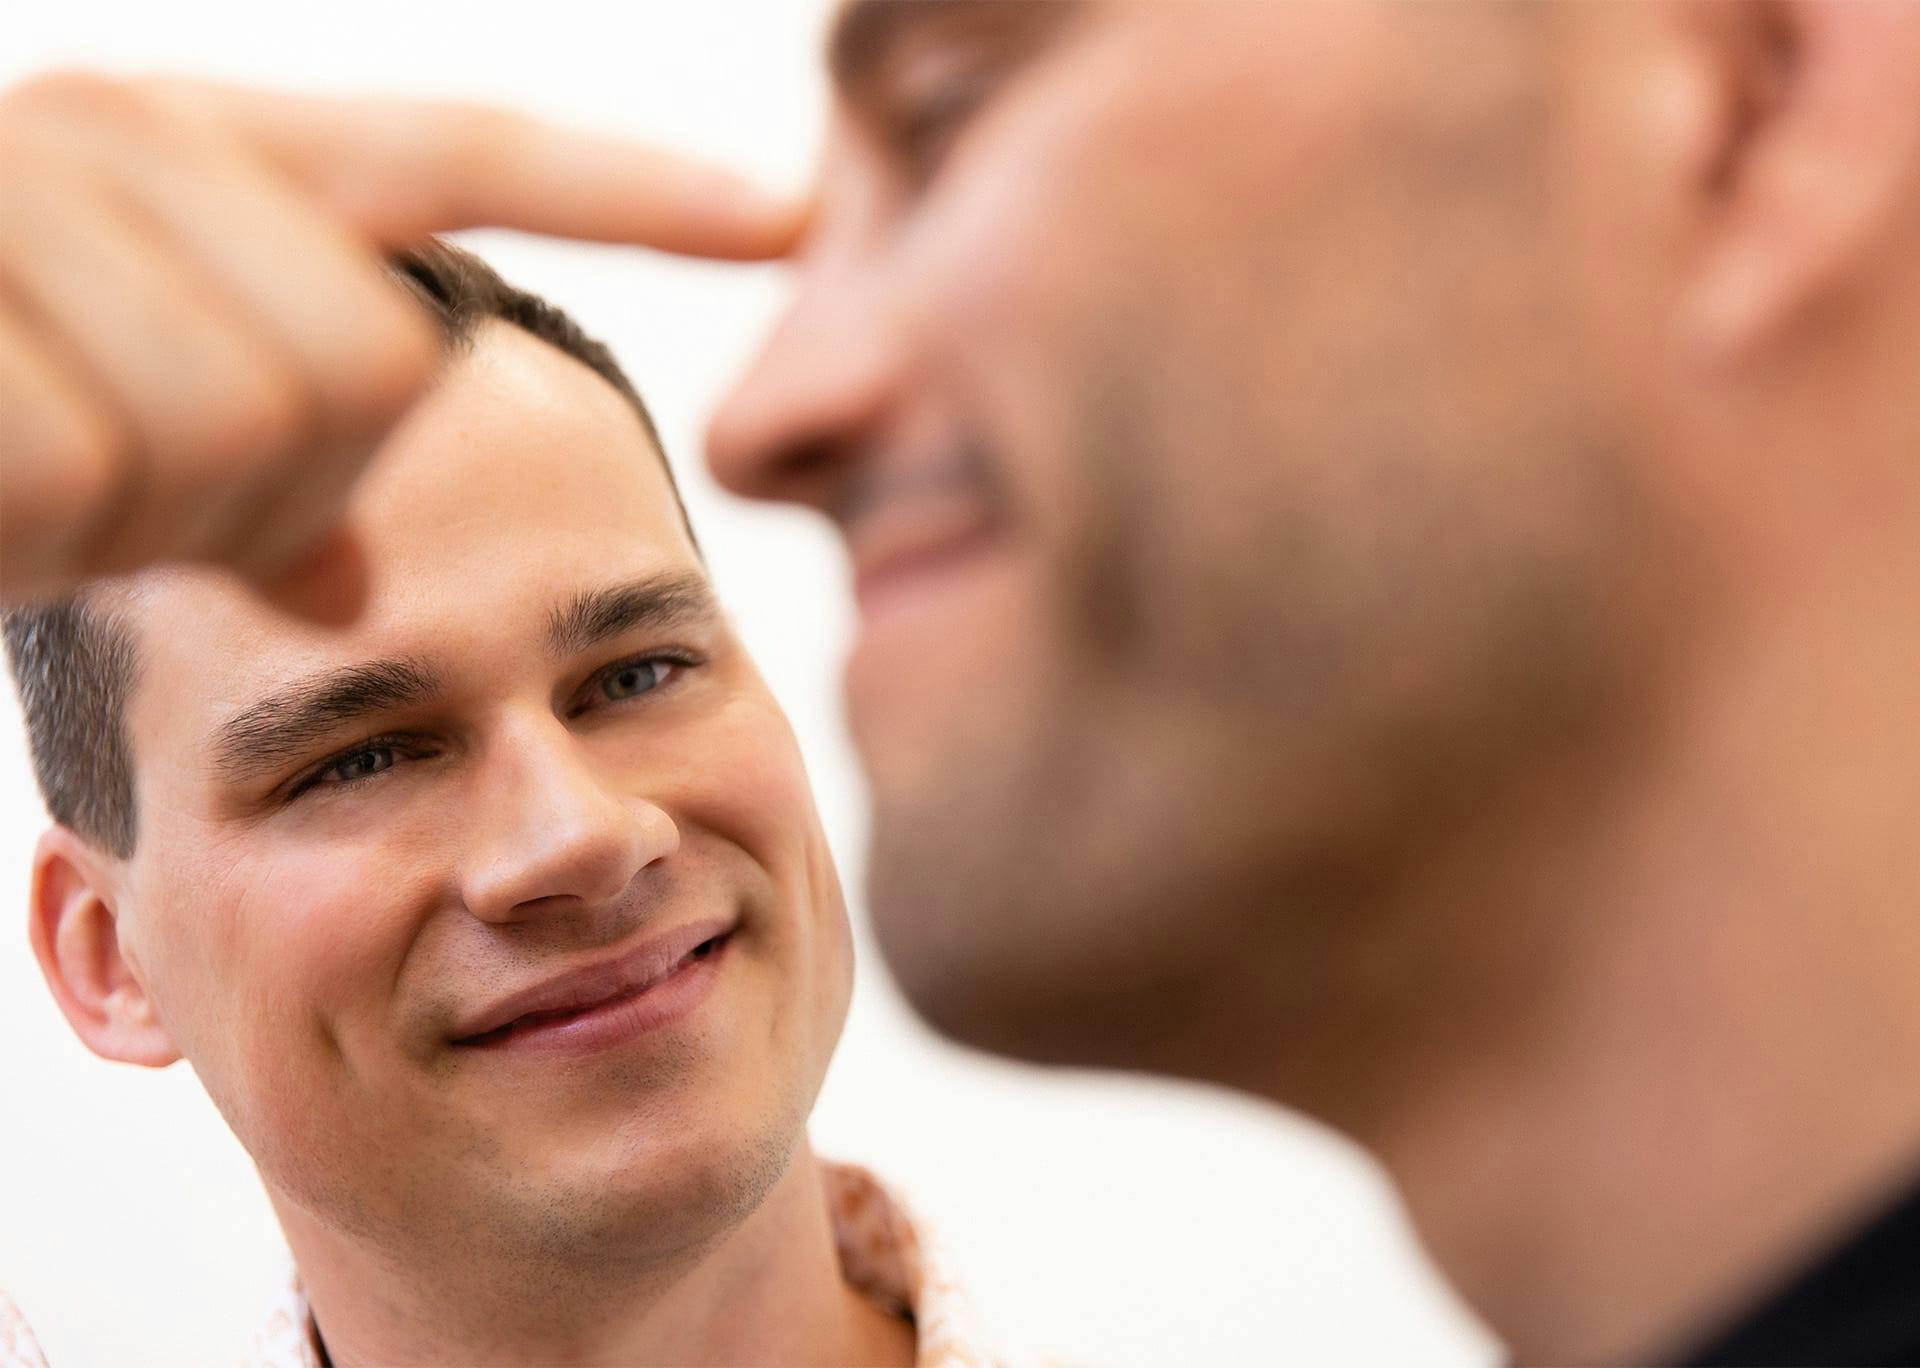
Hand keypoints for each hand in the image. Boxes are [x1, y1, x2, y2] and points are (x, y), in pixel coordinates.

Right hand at [0, 72, 800, 604]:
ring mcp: (32, 202)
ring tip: (31, 477)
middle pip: (368, 364)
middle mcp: (121, 135)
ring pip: (253, 429)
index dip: (630, 181)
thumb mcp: (117, 419)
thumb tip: (353, 531)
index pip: (461, 149)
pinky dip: (41, 518)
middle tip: (129, 484)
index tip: (792, 204)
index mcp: (189, 145)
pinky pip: (106, 468)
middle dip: (272, 481)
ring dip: (146, 514)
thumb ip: (267, 435)